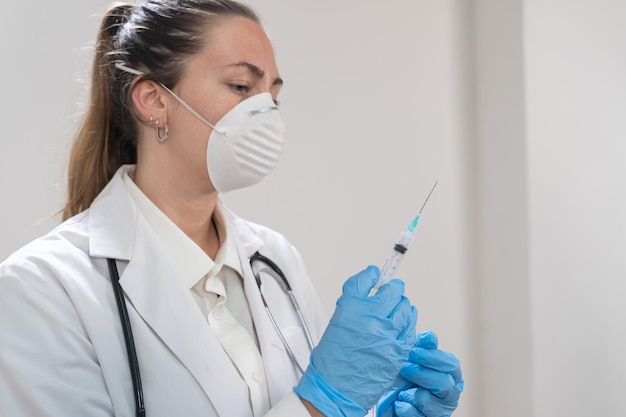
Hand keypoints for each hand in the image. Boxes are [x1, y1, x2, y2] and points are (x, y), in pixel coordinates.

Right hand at [294, 266, 416, 416]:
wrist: (335, 388)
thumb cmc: (332, 358)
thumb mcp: (337, 321)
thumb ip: (355, 301)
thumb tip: (370, 285)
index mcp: (351, 308)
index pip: (367, 280)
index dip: (374, 275)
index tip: (376, 275)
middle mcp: (371, 318)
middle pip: (393, 291)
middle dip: (392, 290)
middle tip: (390, 292)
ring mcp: (388, 335)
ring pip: (406, 308)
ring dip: (402, 305)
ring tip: (396, 308)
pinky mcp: (399, 350)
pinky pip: (411, 328)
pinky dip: (408, 323)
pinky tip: (402, 324)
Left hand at [392, 331, 463, 416]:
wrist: (391, 400)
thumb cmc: (406, 377)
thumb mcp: (413, 359)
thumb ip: (422, 347)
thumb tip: (429, 336)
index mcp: (452, 376)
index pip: (451, 365)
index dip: (432, 357)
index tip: (414, 351)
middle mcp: (450, 395)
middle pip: (444, 383)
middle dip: (421, 373)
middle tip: (404, 367)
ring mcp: (440, 412)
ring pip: (429, 401)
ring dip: (411, 392)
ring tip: (401, 387)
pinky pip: (416, 415)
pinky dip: (404, 406)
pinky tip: (399, 401)